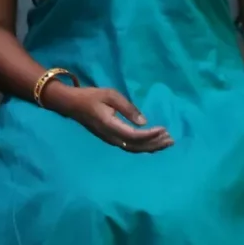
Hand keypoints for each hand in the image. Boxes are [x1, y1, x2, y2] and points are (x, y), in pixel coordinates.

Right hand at [51, 82, 173, 151]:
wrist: (72, 105)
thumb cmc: (91, 97)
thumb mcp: (110, 95)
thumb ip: (128, 108)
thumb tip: (144, 121)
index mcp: (111, 126)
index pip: (134, 136)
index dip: (150, 135)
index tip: (164, 129)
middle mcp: (111, 137)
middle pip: (136, 147)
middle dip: (155, 144)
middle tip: (171, 139)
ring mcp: (110, 140)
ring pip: (134, 149)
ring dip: (151, 147)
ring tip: (166, 143)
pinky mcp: (111, 139)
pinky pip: (130, 147)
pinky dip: (143, 146)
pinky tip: (152, 143)